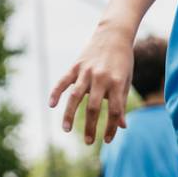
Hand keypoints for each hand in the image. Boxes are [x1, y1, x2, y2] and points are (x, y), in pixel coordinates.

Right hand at [49, 26, 132, 143]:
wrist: (114, 34)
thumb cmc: (122, 60)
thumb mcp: (126, 80)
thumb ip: (121, 102)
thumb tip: (122, 126)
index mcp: (117, 82)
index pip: (114, 111)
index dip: (112, 128)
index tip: (108, 140)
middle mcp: (101, 78)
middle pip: (94, 107)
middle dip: (91, 127)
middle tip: (89, 142)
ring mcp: (86, 72)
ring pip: (76, 97)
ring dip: (70, 115)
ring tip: (66, 130)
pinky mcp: (75, 66)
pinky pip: (63, 81)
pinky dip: (56, 92)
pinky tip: (51, 105)